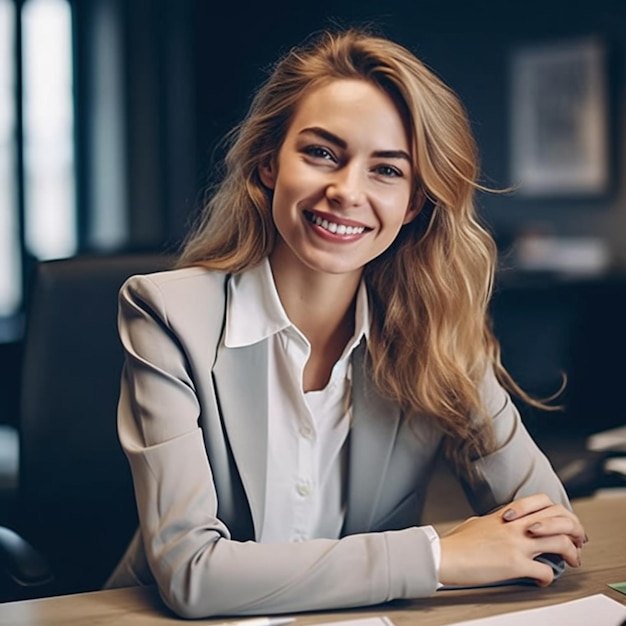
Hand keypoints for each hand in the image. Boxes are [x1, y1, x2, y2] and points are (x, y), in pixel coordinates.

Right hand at [438, 494, 586, 586]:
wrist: (443, 554)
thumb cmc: (456, 542)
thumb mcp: (477, 522)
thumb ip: (494, 522)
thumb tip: (496, 526)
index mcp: (506, 515)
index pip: (543, 502)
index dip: (559, 513)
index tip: (563, 525)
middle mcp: (515, 526)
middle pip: (558, 518)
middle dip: (575, 530)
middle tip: (577, 541)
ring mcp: (516, 544)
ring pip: (560, 541)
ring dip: (571, 553)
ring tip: (572, 560)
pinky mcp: (514, 564)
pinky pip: (545, 571)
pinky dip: (549, 577)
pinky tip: (543, 579)